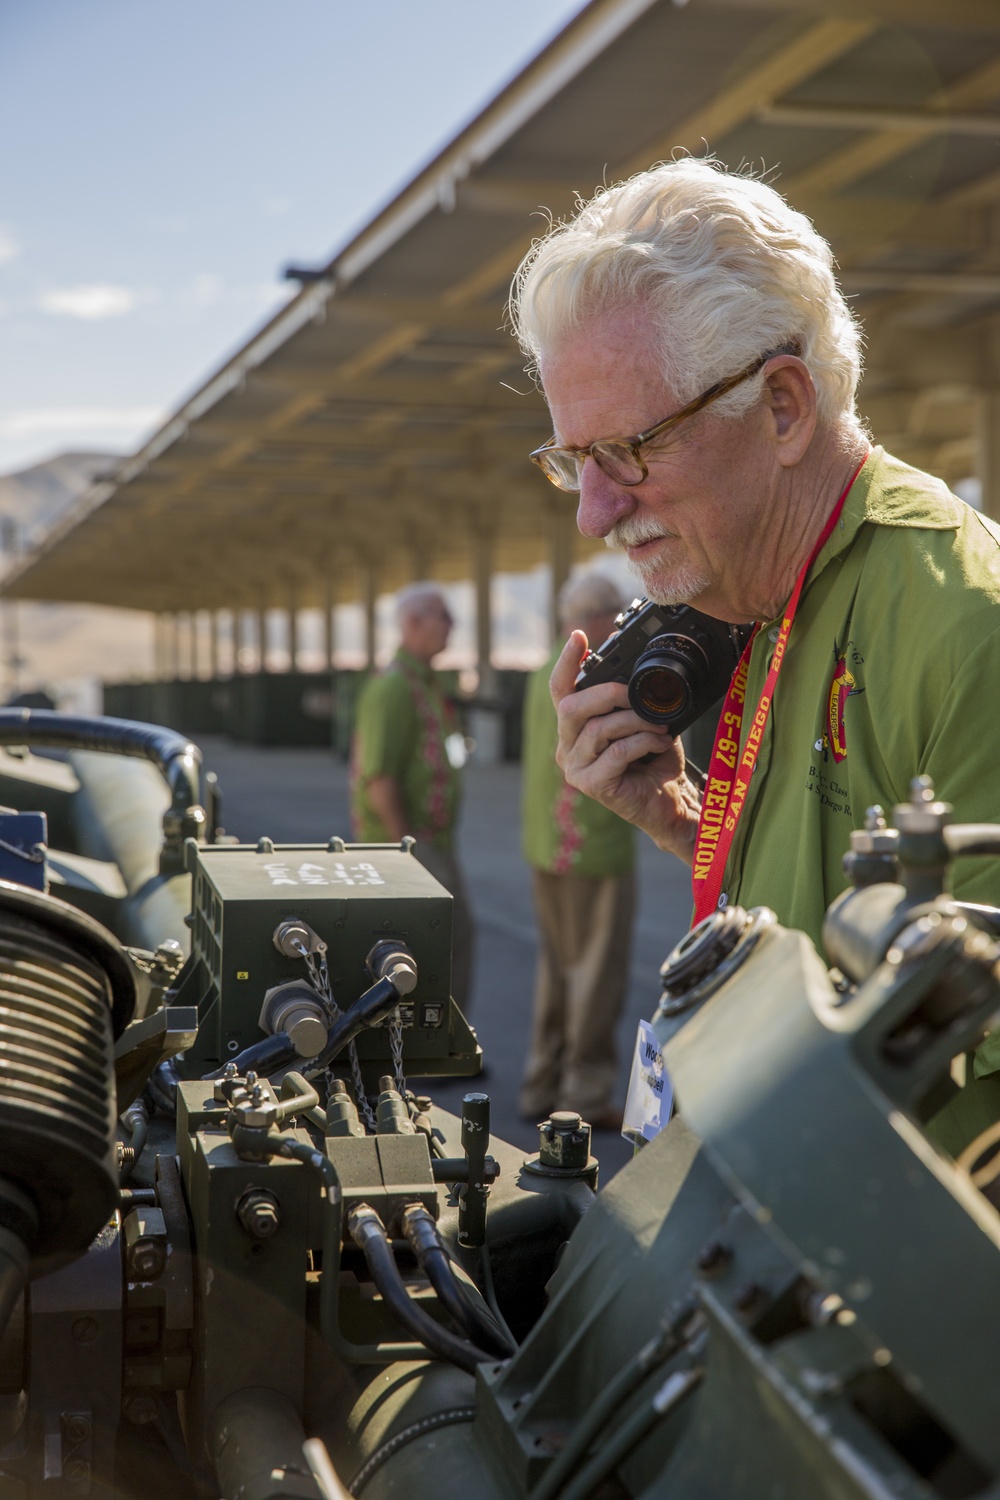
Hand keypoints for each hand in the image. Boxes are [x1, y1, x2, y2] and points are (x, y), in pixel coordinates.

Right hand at [550, 630, 702, 863]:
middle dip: (607, 693)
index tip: (579, 637)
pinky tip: (660, 744)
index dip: (568, 663)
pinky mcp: (592, 785)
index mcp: (574, 728)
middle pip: (570, 707)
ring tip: (660, 727)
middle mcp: (567, 747)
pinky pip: (616, 752)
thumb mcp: (644, 720)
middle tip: (635, 693)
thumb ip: (632, 697)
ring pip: (598, 729)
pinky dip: (643, 742)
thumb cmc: (655, 762)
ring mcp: (575, 768)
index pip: (561, 690)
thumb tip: (635, 662)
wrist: (670, 801)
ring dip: (636, 722)